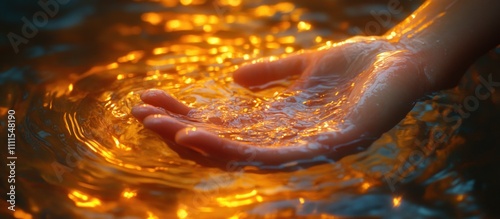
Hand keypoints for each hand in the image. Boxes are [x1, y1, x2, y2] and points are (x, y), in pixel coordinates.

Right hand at [131, 36, 429, 164]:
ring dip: (197, 143)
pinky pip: (277, 155)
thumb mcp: (304, 66)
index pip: (225, 128)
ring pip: (242, 156)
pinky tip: (200, 137)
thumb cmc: (360, 63)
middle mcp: (288, 142)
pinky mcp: (330, 146)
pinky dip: (235, 150)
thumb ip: (270, 75)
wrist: (406, 58)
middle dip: (180, 132)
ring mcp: (308, 148)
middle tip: (141, 115)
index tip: (151, 98)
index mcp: (280, 125)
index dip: (187, 116)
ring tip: (161, 127)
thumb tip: (232, 78)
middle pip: (225, 146)